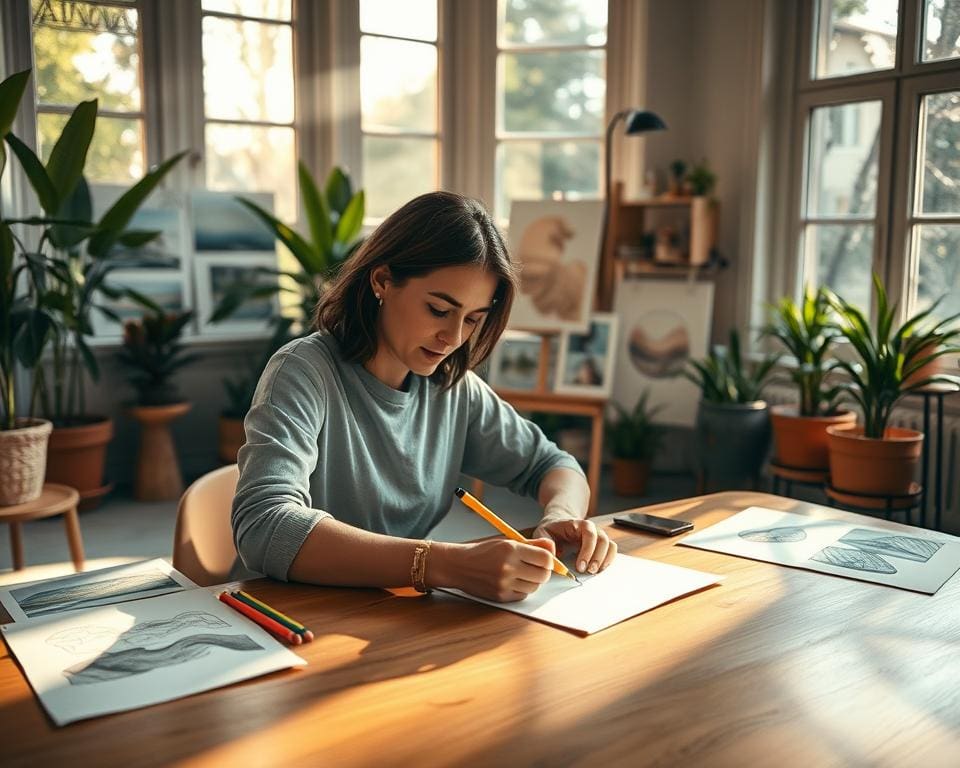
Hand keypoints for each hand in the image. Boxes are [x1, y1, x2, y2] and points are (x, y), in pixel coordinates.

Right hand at [439, 538, 555, 602]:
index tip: (544, 559)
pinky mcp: (500, 596)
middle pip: (543, 575)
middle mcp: (508, 567)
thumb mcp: (506, 541)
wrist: (458, 565)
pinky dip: (522, 589)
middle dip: (543, 572)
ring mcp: (504, 583)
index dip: (548, 560)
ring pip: (534, 587)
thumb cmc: (482, 551)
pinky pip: (523, 595)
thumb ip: (531, 544)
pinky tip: (512, 581)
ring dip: (532, 581)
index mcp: (511, 549)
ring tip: (520, 573)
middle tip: (534, 567)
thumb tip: (551, 547)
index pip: (545, 558)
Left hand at [532, 517, 616, 574]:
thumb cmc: (551, 530)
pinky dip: (608, 561)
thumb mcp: (542, 533)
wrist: (557, 524)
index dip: (587, 550)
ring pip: (610, 545)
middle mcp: (591, 529)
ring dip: (605, 560)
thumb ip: (545, 542)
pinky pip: (611, 551)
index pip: (589, 533)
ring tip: (594, 572)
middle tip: (588, 572)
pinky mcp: (600, 545)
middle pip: (603, 540)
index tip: (580, 566)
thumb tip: (553, 556)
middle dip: (597, 558)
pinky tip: (599, 570)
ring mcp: (597, 536)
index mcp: (577, 524)